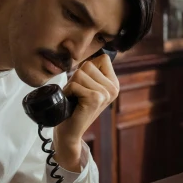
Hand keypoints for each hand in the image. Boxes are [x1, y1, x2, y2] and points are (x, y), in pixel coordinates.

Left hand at [53, 52, 118, 171]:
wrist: (69, 132)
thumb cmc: (75, 106)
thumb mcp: (87, 86)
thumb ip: (92, 72)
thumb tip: (98, 50)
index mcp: (114, 83)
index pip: (102, 58)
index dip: (87, 67)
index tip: (85, 83)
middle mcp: (113, 88)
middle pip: (88, 64)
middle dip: (77, 77)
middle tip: (77, 94)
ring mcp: (105, 94)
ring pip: (80, 73)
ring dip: (71, 85)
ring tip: (74, 98)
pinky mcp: (95, 98)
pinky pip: (75, 84)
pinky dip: (68, 92)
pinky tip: (72, 103)